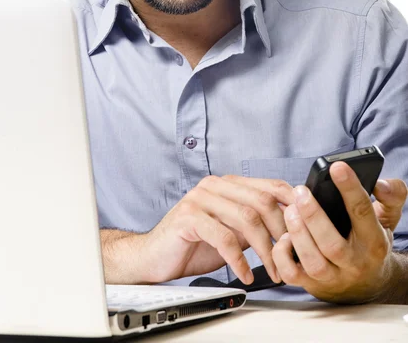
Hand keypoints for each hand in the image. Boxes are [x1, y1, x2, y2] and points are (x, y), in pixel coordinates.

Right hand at [141, 174, 294, 284]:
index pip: (268, 185)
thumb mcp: (231, 231)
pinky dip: (239, 260)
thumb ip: (254, 224)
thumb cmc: (194, 244)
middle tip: (288, 257)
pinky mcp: (188, 217)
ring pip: (246, 218)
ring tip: (272, 271)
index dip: (291, 203)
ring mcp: (200, 198)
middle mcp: (214, 186)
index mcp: (227, 184)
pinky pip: (223, 237)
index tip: (307, 224)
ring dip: (264, 249)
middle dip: (281, 232)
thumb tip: (290, 227)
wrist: (154, 256)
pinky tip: (245, 275)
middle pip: (261, 201)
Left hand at [272, 161, 407, 302]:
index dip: (350, 188)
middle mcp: (354, 262)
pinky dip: (282, 256)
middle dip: (313, 216)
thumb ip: (391, 196)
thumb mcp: (387, 219)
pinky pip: (292, 275)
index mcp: (373, 242)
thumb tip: (380, 183)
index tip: (337, 167)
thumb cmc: (370, 242)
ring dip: (298, 234)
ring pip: (313, 262)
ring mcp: (332, 276)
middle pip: (333, 245)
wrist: (366, 284)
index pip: (362, 213)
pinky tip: (283, 236)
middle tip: (301, 192)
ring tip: (289, 210)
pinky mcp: (312, 284)